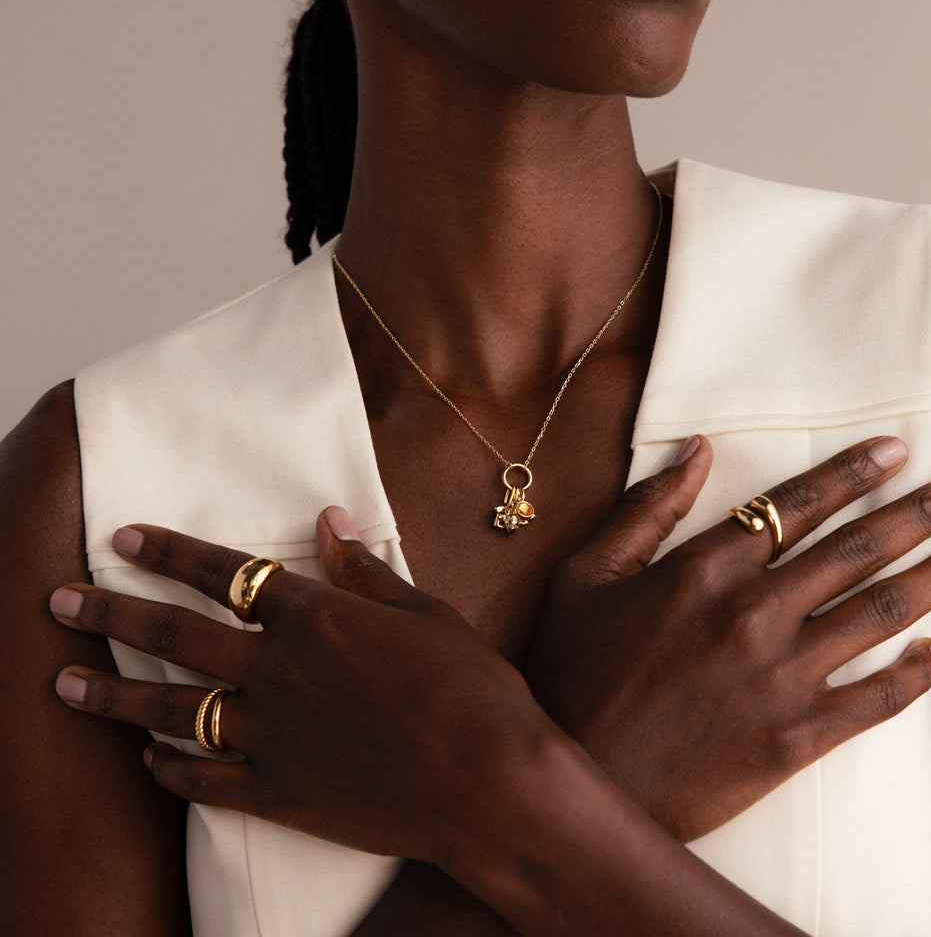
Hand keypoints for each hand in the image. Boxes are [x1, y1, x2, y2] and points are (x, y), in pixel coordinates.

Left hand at [49, 516, 556, 868]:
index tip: (125, 537)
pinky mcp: (278, 792)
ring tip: (63, 683)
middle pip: (175, 635)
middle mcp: (279, 670)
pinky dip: (171, 770)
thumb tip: (329, 523)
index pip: (225, 573)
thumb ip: (366, 572)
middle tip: (55, 601)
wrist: (489, 781)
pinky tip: (147, 762)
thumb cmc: (472, 687)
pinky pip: (205, 779)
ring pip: (172, 708)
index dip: (171, 552)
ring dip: (113, 694)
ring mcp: (272, 734)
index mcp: (316, 617)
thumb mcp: (426, 612)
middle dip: (110, 612)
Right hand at [524, 435, 930, 840]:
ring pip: (879, 613)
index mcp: (704, 569)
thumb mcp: (585, 574)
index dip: (852, 472)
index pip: (796, 505)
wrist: (581, 780)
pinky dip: (912, 675)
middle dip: (922, 511)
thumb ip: (645, 509)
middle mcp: (753, 612)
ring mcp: (781, 676)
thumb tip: (697, 451)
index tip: (899, 450)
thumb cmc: (573, 670)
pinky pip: (874, 700)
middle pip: (856, 549)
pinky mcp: (795, 738)